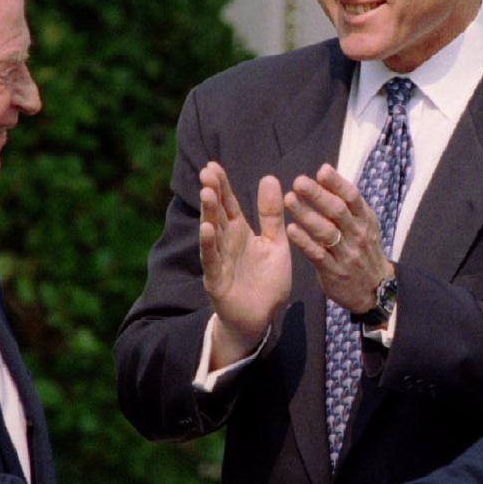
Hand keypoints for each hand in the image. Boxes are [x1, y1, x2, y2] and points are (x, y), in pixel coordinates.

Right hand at [199, 163, 290, 366]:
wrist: (262, 318)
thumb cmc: (267, 281)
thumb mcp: (275, 243)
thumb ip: (272, 215)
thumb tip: (270, 177)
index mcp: (240, 233)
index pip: (228, 204)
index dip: (221, 186)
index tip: (213, 165)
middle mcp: (226, 243)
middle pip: (217, 214)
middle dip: (212, 193)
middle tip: (207, 171)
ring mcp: (219, 261)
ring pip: (212, 233)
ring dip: (208, 214)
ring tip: (206, 193)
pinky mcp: (217, 281)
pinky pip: (212, 261)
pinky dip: (208, 245)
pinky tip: (207, 229)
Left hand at [285, 164, 391, 312]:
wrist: (374, 290)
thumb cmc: (363, 250)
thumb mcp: (363, 225)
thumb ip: (347, 204)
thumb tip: (326, 173)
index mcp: (365, 220)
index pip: (352, 197)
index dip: (337, 183)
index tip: (321, 170)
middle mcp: (357, 234)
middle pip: (337, 211)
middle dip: (318, 195)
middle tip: (299, 181)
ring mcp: (346, 254)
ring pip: (326, 232)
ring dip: (307, 215)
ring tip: (289, 200)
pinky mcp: (334, 272)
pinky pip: (318, 255)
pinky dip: (305, 242)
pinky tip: (291, 230)